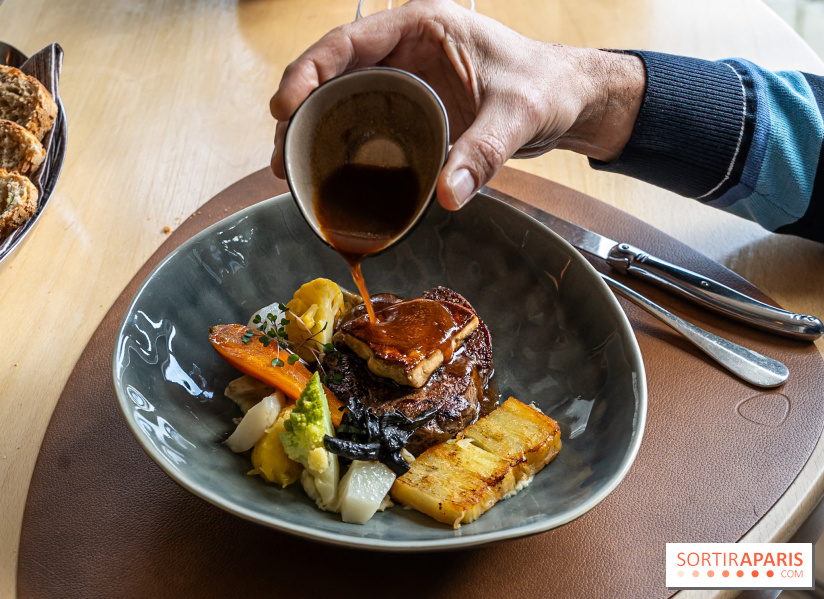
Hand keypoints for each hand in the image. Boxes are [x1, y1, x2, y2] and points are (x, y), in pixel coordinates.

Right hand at [270, 0, 644, 209]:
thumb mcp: (518, 115)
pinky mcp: (410, 109)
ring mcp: (404, 80)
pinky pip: (364, 123)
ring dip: (313, 131)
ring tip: (289, 170)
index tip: (284, 105)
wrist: (566, 100)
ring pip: (341, 99)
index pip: (348, 43)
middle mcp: (404, 50)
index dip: (308, 71)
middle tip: (280, 155)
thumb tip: (447, 196)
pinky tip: (326, 174)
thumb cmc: (546, 87)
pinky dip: (341, 145)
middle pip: (332, 74)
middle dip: (299, 110)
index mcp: (422, 28)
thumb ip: (484, 152)